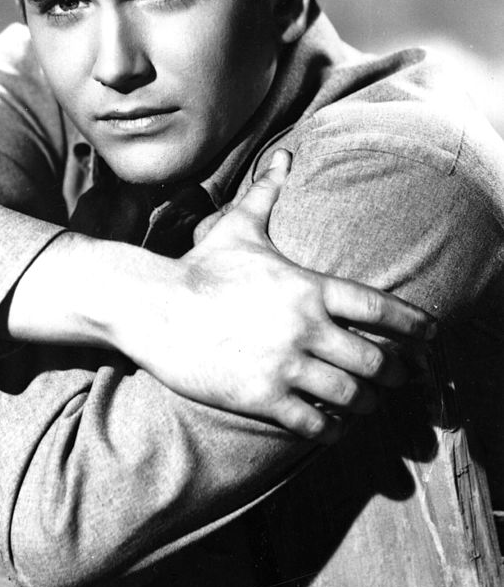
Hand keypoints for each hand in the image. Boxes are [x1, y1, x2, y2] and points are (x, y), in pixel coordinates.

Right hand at [125, 149, 434, 443]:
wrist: (155, 307)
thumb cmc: (200, 268)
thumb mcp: (238, 229)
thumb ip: (267, 194)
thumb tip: (284, 155)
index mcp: (308, 287)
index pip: (380, 309)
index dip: (415, 326)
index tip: (431, 337)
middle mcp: (305, 327)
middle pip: (376, 361)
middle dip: (394, 375)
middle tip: (396, 379)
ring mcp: (285, 364)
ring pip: (350, 397)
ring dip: (365, 405)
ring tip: (366, 405)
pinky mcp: (262, 396)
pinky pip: (314, 425)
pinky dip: (331, 430)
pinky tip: (331, 427)